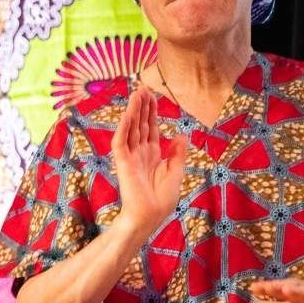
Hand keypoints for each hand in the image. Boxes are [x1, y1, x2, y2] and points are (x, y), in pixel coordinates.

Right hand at [112, 88, 188, 236]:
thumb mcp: (176, 172)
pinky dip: (125, 126)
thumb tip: (181, 134)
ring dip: (133, 111)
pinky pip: (122, 141)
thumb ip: (178, 153)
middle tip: (143, 87)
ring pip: (131, 128)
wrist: (150, 215)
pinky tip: (129, 113)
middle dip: (142, 106)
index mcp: (153, 155)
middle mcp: (140, 153)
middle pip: (141, 124)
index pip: (151, 128)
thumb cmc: (162, 199)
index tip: (152, 96)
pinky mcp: (123, 162)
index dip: (151, 112)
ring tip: (137, 93)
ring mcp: (130, 156)